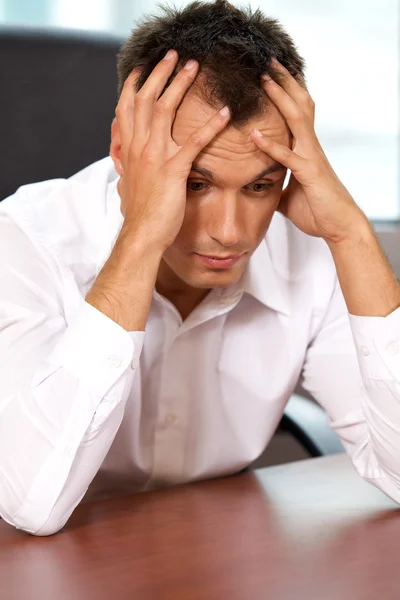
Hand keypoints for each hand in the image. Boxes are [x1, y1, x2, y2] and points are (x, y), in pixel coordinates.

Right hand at [113, 49, 230, 251]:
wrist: (141, 234)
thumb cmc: (138, 214)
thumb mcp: (127, 185)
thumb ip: (126, 168)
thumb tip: (120, 163)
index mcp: (128, 150)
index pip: (127, 108)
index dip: (134, 85)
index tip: (142, 68)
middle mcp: (138, 147)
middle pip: (146, 98)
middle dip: (159, 73)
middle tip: (173, 55)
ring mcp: (155, 156)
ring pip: (165, 109)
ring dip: (180, 84)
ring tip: (194, 67)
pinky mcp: (174, 170)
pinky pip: (195, 142)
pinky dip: (211, 125)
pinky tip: (226, 112)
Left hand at [250, 59, 367, 244]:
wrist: (340, 226)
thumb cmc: (318, 211)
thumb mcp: (290, 196)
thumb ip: (277, 185)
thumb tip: (260, 186)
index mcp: (306, 148)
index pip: (296, 112)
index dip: (286, 92)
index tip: (271, 74)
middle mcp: (310, 146)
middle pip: (299, 104)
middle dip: (284, 82)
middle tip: (267, 61)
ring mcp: (311, 157)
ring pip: (297, 119)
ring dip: (280, 97)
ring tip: (264, 79)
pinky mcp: (309, 173)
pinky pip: (288, 156)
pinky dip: (270, 145)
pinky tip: (254, 134)